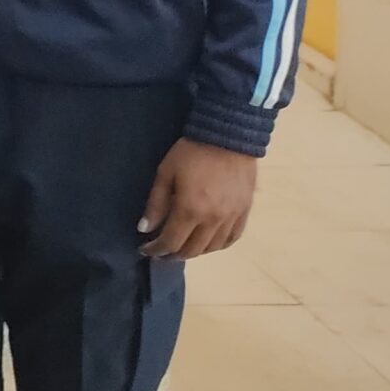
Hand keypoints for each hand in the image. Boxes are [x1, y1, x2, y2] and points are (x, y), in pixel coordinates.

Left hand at [139, 138, 256, 258]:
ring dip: (195, 252)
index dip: (156, 250)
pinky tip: (208, 243)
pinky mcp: (244, 212)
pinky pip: (232, 238)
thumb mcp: (165, 173)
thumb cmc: (191, 152)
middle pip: (192, 250)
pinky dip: (218, 245)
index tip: (145, 249)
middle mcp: (213, 220)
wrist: (227, 136)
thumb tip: (145, 229)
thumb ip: (156, 204)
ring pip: (212, 248)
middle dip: (173, 254)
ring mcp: (232, 218)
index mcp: (190, 210)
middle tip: (161, 252)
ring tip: (182, 247)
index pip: (171, 242)